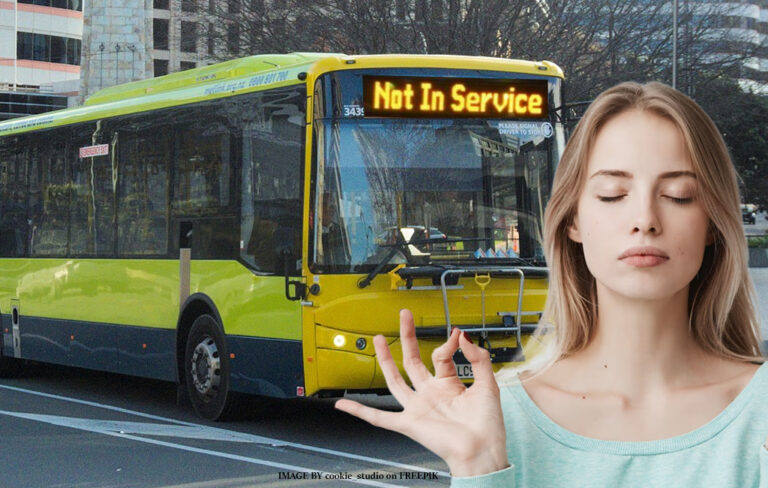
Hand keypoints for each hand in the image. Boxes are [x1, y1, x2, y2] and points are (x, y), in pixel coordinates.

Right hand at [335, 309, 508, 476]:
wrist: (482, 450)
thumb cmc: (487, 424)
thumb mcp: (487, 384)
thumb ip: (478, 358)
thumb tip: (463, 337)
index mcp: (449, 385)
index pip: (441, 356)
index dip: (449, 343)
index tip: (457, 334)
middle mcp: (430, 394)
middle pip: (413, 360)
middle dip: (408, 337)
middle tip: (405, 316)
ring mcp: (417, 408)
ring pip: (395, 380)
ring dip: (386, 359)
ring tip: (379, 339)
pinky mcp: (408, 424)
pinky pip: (379, 419)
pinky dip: (360, 412)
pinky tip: (345, 405)